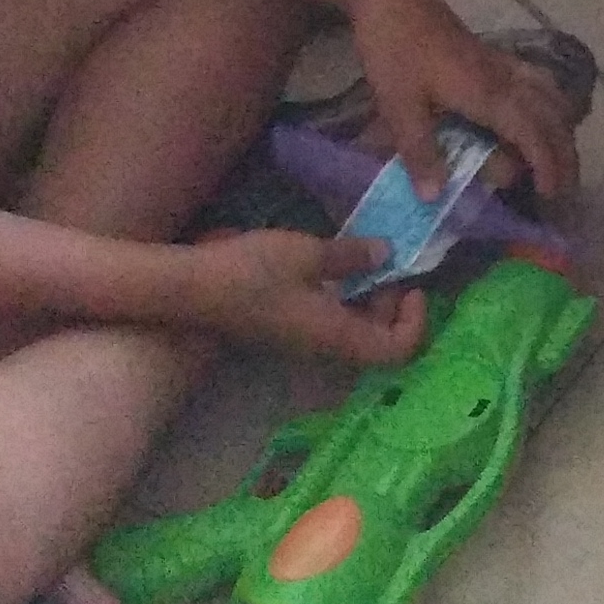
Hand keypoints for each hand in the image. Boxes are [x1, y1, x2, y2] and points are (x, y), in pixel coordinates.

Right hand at [175, 230, 430, 363]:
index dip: (415, 322)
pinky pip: (329, 321)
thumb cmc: (250, 272)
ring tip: (364, 259)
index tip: (412, 285)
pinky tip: (331, 265)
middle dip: (392, 305)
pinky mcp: (285, 329)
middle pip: (378, 341)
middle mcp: (323, 347)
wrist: (188, 288)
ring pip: (353, 331)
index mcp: (337, 336)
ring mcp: (302, 341)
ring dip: (366, 300)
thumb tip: (387, 254)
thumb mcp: (308, 253)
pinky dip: (343, 298)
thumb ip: (351, 256)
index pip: (396, 350)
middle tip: (387, 265)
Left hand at [339, 0, 588, 200]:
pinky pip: (540, 84)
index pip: (533, 133)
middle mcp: (505, 78)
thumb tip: (436, 198)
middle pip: (554, 118)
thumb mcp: (398, 103)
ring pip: (552, 98)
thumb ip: (419, 150)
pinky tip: (543, 119)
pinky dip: (552, 107)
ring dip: (562, 132)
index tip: (552, 198)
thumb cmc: (394, 47)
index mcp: (487, 92)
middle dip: (565, 156)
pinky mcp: (496, 57)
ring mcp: (504, 65)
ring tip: (560, 162)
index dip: (547, 165)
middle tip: (564, 192)